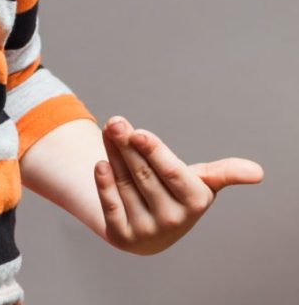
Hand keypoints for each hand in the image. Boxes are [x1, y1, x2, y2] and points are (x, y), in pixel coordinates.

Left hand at [95, 115, 263, 254]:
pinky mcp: (122, 237)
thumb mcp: (200, 182)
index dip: (153, 152)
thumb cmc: (176, 193)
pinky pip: (109, 204)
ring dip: (113, 154)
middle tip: (115, 121)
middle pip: (143, 174)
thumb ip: (223, 173)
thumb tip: (258, 172)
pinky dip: (104, 183)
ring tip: (110, 131)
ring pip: (124, 182)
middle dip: (127, 145)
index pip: (171, 173)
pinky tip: (101, 164)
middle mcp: (173, 221)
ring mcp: (147, 231)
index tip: (138, 132)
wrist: (149, 228)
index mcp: (195, 203)